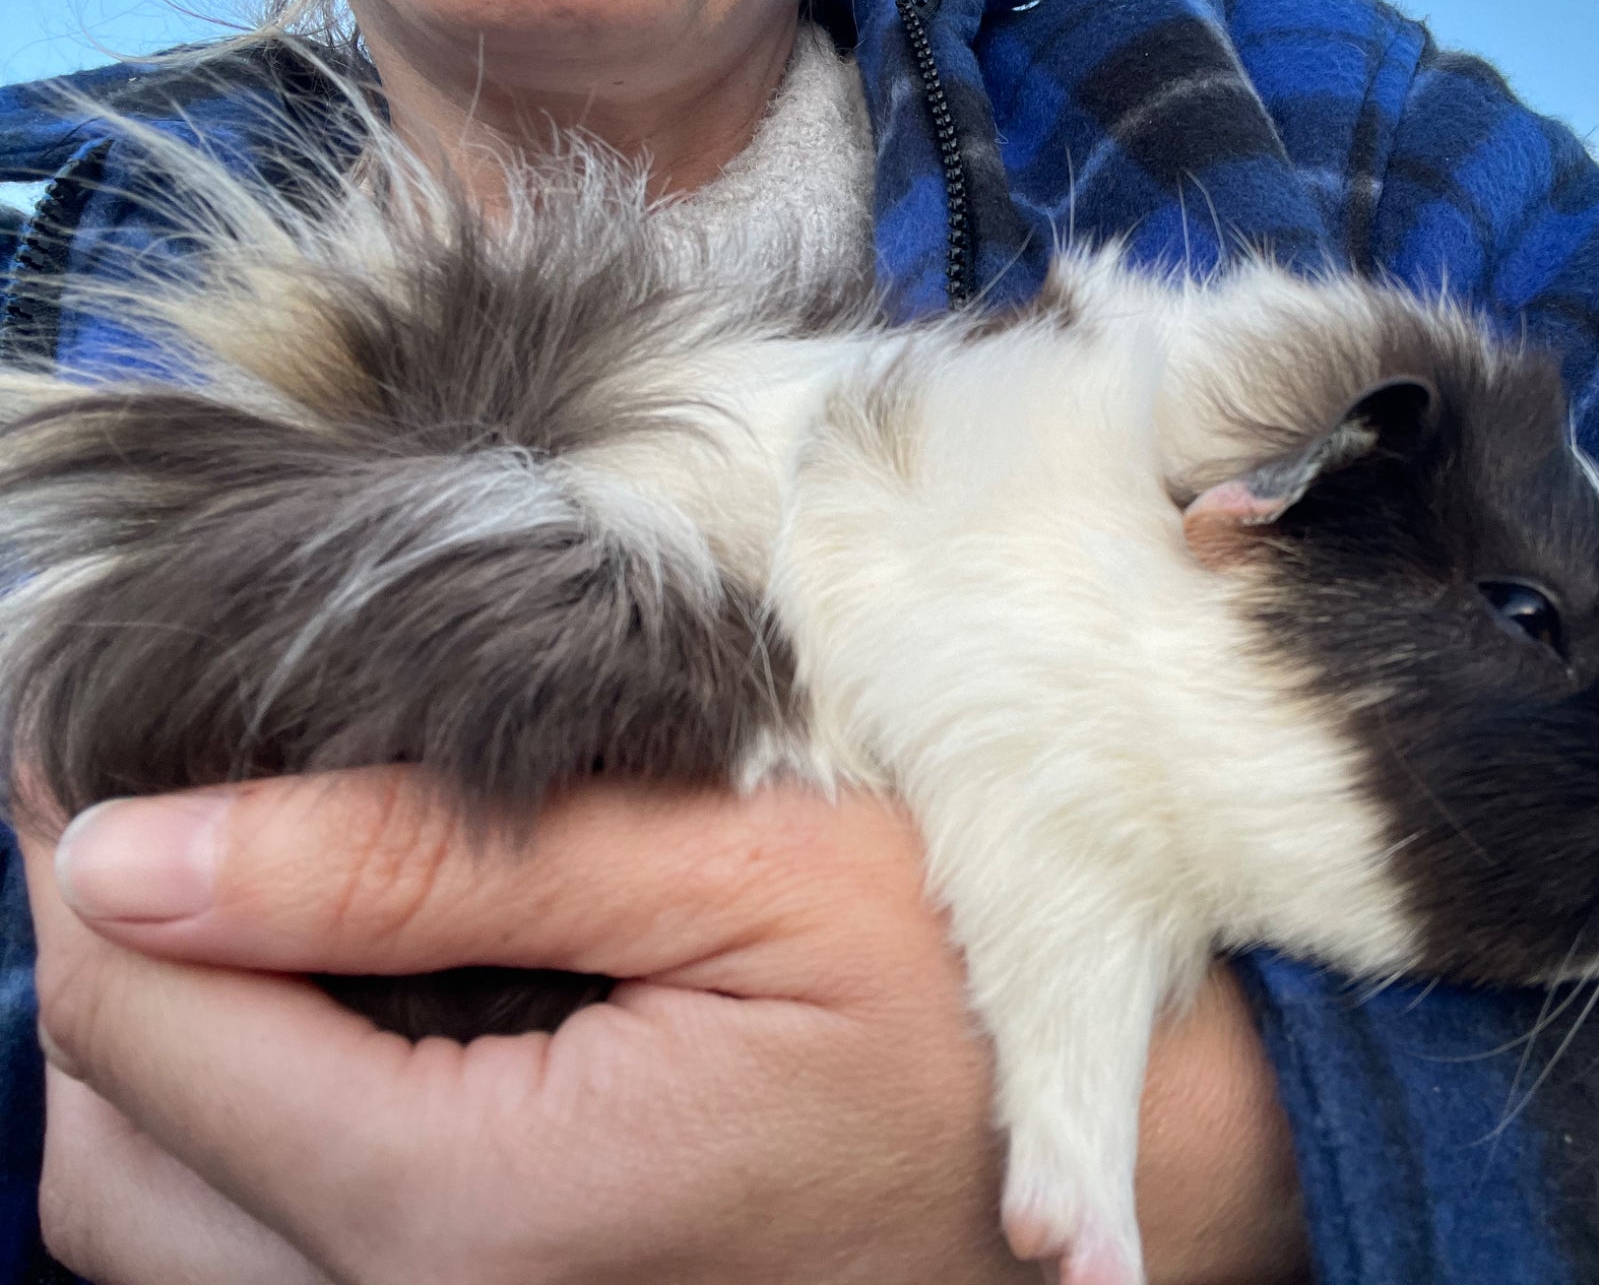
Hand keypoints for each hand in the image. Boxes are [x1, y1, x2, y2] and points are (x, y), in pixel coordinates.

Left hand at [27, 770, 1308, 1283]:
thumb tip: (142, 847)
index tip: (107, 736)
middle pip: (112, 1165)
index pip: (148, 1033)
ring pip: (165, 1240)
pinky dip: (252, 1141)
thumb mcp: (734, 870)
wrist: (1127, 1159)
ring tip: (264, 900)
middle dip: (112, 972)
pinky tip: (350, 1015)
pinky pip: (278, 1271)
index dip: (93, 861)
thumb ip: (439, 860)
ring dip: (165, 1065)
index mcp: (482, 1202)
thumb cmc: (966, 990)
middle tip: (188, 805)